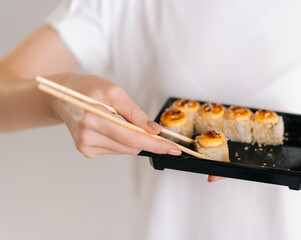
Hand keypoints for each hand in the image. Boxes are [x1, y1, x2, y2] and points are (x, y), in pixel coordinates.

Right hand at [47, 73, 180, 157]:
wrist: (63, 96)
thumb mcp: (114, 92)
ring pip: (125, 149)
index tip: (173, 149)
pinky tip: (112, 128)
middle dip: (148, 140)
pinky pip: (116, 149)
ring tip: (121, 120)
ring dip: (133, 138)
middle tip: (157, 132)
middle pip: (131, 146)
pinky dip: (122, 140)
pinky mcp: (86, 150)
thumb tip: (154, 130)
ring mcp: (85, 146)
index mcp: (93, 118)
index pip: (132, 137)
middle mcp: (87, 136)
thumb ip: (135, 113)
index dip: (156, 144)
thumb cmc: (88, 89)